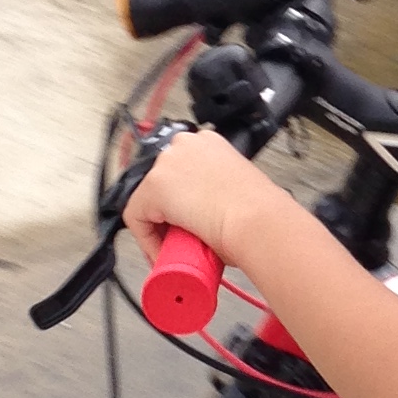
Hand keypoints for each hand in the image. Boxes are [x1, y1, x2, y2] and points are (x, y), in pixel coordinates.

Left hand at [122, 126, 266, 268]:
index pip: (181, 169)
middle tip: (179, 237)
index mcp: (209, 142)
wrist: (258, 220)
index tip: (186, 221)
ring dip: (157, 226)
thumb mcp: (238, 192)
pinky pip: (137, 218)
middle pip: (161, 181)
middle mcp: (185, 145)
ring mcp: (167, 163)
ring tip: (174, 249)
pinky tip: (162, 254)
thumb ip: (220, 194)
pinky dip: (146, 239)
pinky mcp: (153, 186)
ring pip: (147, 199)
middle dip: (167, 211)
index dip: (180, 199)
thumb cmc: (260, 212)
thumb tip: (209, 218)